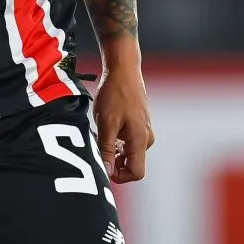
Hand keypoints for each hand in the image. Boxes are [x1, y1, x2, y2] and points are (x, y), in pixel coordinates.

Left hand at [93, 64, 154, 183]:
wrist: (123, 68)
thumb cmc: (115, 93)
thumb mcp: (106, 122)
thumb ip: (106, 149)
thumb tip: (106, 172)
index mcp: (141, 140)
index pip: (136, 172)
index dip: (119, 175)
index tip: (103, 164)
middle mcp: (146, 138)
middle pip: (131, 163)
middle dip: (113, 160)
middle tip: (97, 146)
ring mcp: (143, 130)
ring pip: (127, 151)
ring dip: (112, 148)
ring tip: (99, 132)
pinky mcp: (138, 123)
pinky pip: (127, 140)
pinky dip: (115, 138)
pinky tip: (105, 125)